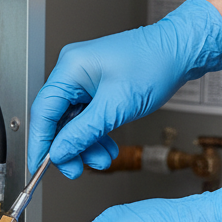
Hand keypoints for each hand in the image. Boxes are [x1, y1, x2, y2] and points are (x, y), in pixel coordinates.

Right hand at [29, 0, 221, 177]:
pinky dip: (95, 135)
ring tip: (102, 159)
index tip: (40, 165)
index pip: (44, 112)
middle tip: (75, 169)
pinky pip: (87, 118)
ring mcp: (85, 80)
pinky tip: (106, 147)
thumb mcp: (116, 107)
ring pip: (74, 123)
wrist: (181, 52)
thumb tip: (59, 152)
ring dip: (85, 145)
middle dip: (69, 147)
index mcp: (70, 68)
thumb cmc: (155, 64)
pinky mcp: (97, 87)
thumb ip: (82, 133)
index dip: (40, 142)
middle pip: (58, 120)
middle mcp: (73, 72)